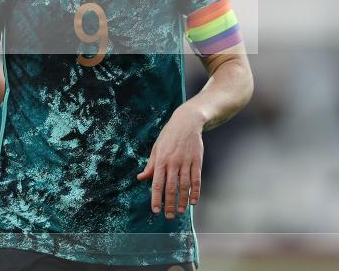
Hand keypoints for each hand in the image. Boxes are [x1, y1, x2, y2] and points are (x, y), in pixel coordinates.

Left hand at [136, 104, 203, 218]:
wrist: (187, 122)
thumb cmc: (169, 135)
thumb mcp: (156, 148)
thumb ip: (150, 165)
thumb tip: (141, 178)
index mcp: (161, 160)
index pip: (157, 184)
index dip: (156, 199)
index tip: (155, 210)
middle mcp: (173, 162)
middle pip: (171, 188)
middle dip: (170, 204)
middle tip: (169, 216)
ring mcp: (186, 162)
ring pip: (184, 186)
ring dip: (183, 201)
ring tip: (181, 212)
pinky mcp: (197, 161)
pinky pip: (196, 179)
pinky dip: (196, 192)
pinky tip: (193, 201)